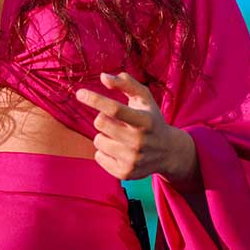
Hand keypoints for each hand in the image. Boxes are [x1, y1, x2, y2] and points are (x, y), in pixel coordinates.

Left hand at [75, 71, 196, 183]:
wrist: (168, 152)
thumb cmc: (151, 119)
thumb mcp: (144, 99)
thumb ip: (126, 83)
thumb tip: (103, 77)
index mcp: (145, 121)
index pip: (115, 109)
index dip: (95, 99)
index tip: (80, 93)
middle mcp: (139, 142)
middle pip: (100, 123)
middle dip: (103, 119)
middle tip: (116, 122)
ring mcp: (132, 160)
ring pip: (98, 140)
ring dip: (104, 135)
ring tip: (120, 137)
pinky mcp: (125, 173)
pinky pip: (98, 156)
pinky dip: (105, 151)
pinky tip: (120, 150)